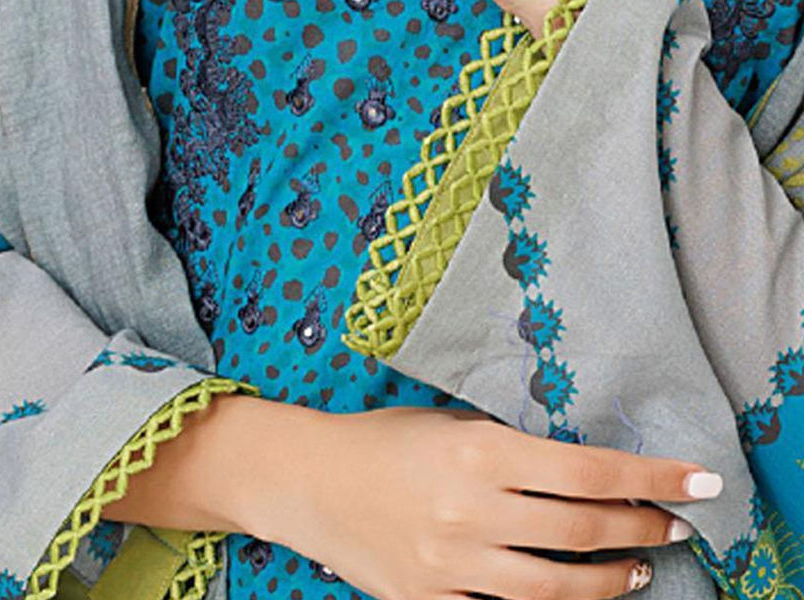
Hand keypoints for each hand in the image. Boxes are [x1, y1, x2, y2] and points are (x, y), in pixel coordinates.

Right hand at [243, 404, 721, 599]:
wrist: (311, 481)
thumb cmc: (382, 439)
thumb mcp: (451, 427)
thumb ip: (511, 452)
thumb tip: (579, 474)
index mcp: (479, 453)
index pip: (588, 470)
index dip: (652, 478)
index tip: (699, 483)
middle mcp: (473, 511)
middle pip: (584, 528)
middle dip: (643, 525)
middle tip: (672, 523)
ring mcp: (455, 565)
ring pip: (560, 585)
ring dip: (611, 576)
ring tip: (638, 566)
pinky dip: (549, 596)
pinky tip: (568, 586)